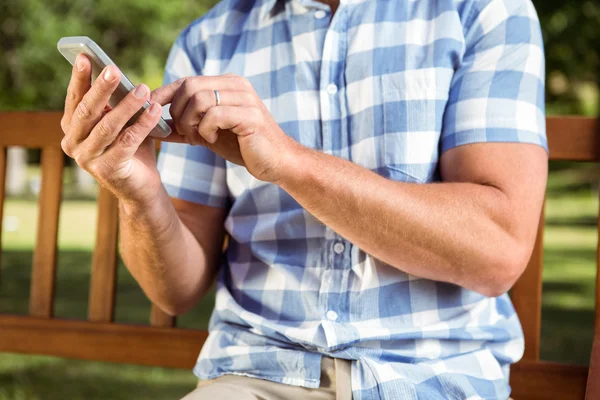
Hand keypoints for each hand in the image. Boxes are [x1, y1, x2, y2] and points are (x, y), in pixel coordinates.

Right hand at [60, 54, 164, 204]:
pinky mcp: (107, 170)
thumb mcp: (121, 123)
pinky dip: (142, 124)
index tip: (86, 57)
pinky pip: (127, 141)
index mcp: (72, 128)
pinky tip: (155, 110)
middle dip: (101, 89)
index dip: (80, 78)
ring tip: (143, 89)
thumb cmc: (130, 150)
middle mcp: (73, 143)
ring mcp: (88, 159)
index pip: (75, 99)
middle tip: (114, 69)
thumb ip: (115, 104)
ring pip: (108, 126)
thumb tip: (118, 75)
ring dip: (127, 105)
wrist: (141, 187)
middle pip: (88, 111)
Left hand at [151, 75, 298, 182]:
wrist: (276, 162)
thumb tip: (152, 127)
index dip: (164, 94)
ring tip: (199, 139)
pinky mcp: (250, 115)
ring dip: (190, 124)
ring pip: (199, 100)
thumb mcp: (207, 134)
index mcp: (227, 84)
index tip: (150, 110)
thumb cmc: (243, 147)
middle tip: (186, 134)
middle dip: (178, 113)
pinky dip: (206, 130)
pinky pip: (213, 115)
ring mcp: (245, 98)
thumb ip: (184, 127)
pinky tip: (213, 140)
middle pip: (189, 87)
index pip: (186, 81)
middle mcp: (236, 85)